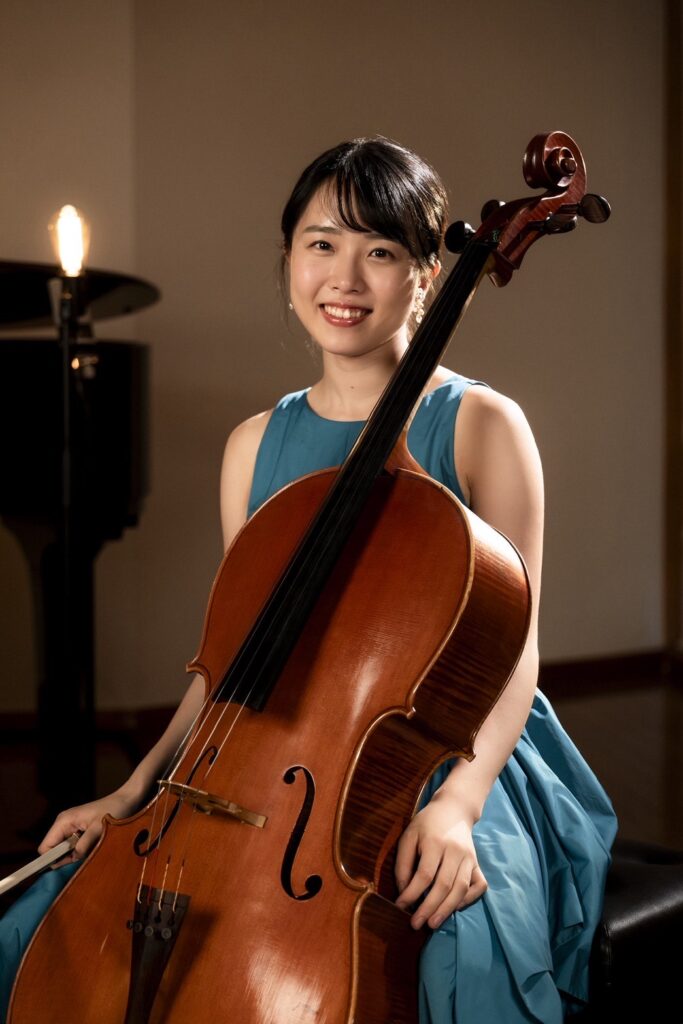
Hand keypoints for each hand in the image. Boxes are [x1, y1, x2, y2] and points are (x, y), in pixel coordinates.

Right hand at [38, 790, 139, 865]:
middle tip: (82, 857)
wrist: (126, 800)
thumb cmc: (114, 810)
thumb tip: (73, 858)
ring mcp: (71, 826)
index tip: (67, 865)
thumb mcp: (99, 829)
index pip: (45, 847)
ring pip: (63, 849)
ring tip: (90, 850)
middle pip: (53, 849)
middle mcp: (63, 824)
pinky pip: (73, 845)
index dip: (51, 859)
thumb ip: (84, 844)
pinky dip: (80, 850)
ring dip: (74, 854)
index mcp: (63, 821)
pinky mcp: (79, 830)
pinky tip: (92, 848)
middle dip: (64, 858)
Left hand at [394, 791, 486, 929]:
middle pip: (443, 885)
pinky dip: (469, 900)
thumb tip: (403, 891)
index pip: (424, 875)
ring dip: (447, 909)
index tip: (400, 907)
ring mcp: (469, 858)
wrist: (454, 809)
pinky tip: (455, 908)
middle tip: (416, 924)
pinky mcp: (477, 863)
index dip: (412, 894)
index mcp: (435, 842)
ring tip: (433, 923)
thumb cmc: (426, 824)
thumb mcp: (409, 836)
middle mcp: (455, 851)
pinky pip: (479, 886)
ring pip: (461, 889)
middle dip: (429, 908)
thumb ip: (403, 863)